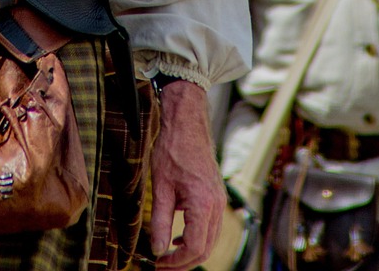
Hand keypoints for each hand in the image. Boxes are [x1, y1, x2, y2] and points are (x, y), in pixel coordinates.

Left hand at [149, 81, 225, 269]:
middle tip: (162, 266)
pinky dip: (197, 237)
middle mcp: (217, 205)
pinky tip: (179, 235)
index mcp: (204, 204)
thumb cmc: (172, 148)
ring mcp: (220, 201)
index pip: (194, 248)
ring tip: (168, 255)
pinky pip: (211, 226)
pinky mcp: (217, 196)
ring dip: (191, 252)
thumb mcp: (161, 186)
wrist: (187, 122)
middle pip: (205, 249)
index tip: (158, 264)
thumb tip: (158, 249)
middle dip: (184, 262)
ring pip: (210, 240)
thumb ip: (161, 221)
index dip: (176, 262)